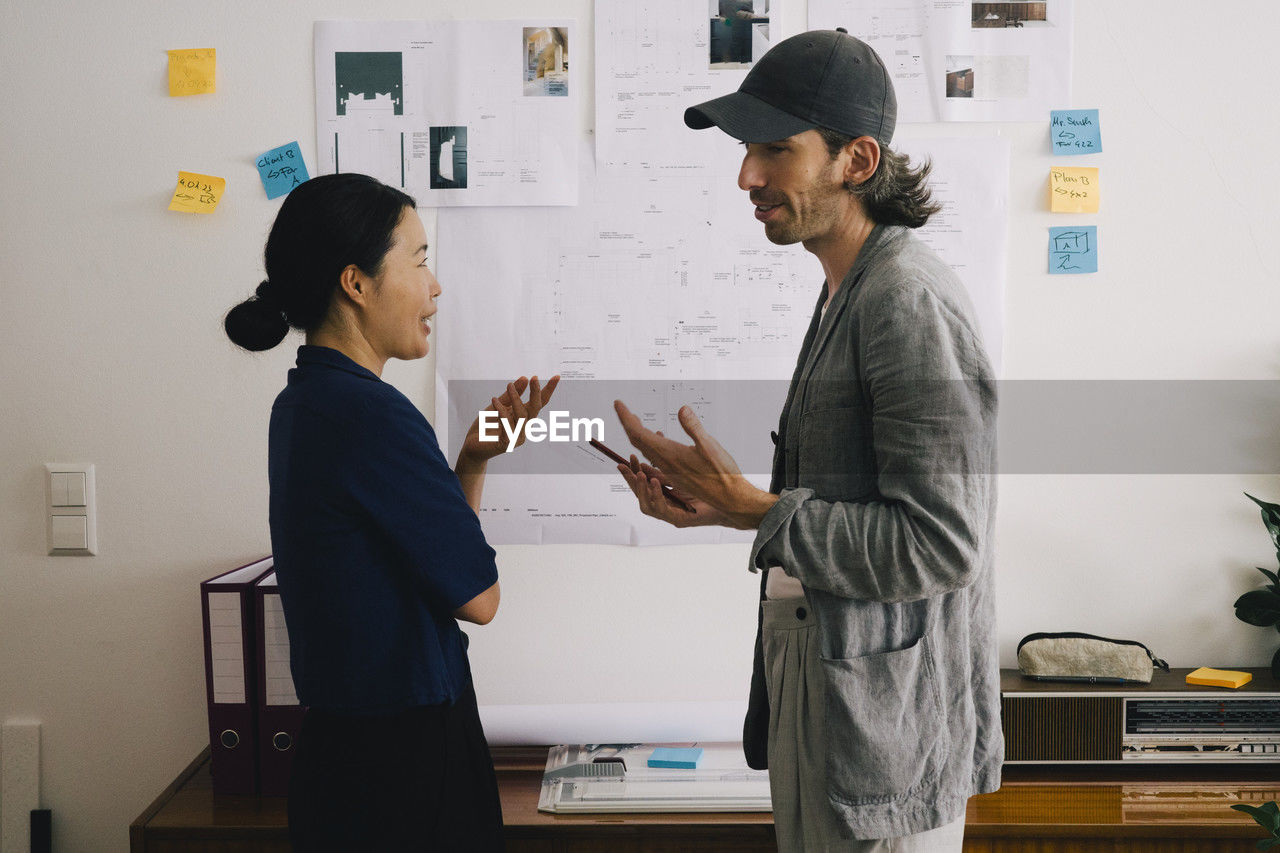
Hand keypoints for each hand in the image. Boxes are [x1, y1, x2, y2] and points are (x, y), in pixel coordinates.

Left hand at [459, 375, 560, 462]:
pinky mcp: (506, 443)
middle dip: (536, 393)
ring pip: (522, 415)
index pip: (539, 403)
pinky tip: (494, 401)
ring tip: (509, 385)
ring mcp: (516, 437)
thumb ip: (510, 395)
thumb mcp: (497, 406)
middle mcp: (523, 428)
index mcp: (523, 418)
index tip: (556, 377)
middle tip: (534, 378)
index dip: (548, 390)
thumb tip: (525, 378)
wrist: (472, 447)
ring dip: (516, 399)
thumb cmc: (485, 426)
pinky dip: (501, 411)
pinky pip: (507, 425)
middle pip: (535, 408)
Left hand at [613, 399, 776, 529]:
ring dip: (638, 434)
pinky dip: (650, 445)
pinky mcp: (676, 473)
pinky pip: (654, 458)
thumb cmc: (722, 473)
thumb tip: (682, 409)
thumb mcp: (710, 446)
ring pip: (645, 451)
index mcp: (668, 454)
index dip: (626, 418)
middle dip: (629, 423)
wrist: (729, 498)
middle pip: (637, 442)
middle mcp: (665, 463)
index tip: (618, 404)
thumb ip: (694, 427)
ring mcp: (669, 470)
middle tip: (623, 408)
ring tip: (635, 421)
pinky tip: (656, 438)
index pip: (638, 434)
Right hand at [616, 454, 732, 527]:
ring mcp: (673, 512)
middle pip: (641, 492)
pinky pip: (662, 510)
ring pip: (646, 504)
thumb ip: (674, 453)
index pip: (646, 479)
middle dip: (630, 479)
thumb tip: (658, 438)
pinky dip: (656, 497)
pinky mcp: (680, 518)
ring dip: (640, 489)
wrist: (734, 499)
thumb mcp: (693, 460)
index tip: (629, 457)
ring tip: (639, 474)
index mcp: (669, 488)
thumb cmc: (717, 481)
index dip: (635, 469)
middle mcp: (668, 501)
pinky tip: (655, 483)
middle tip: (623, 465)